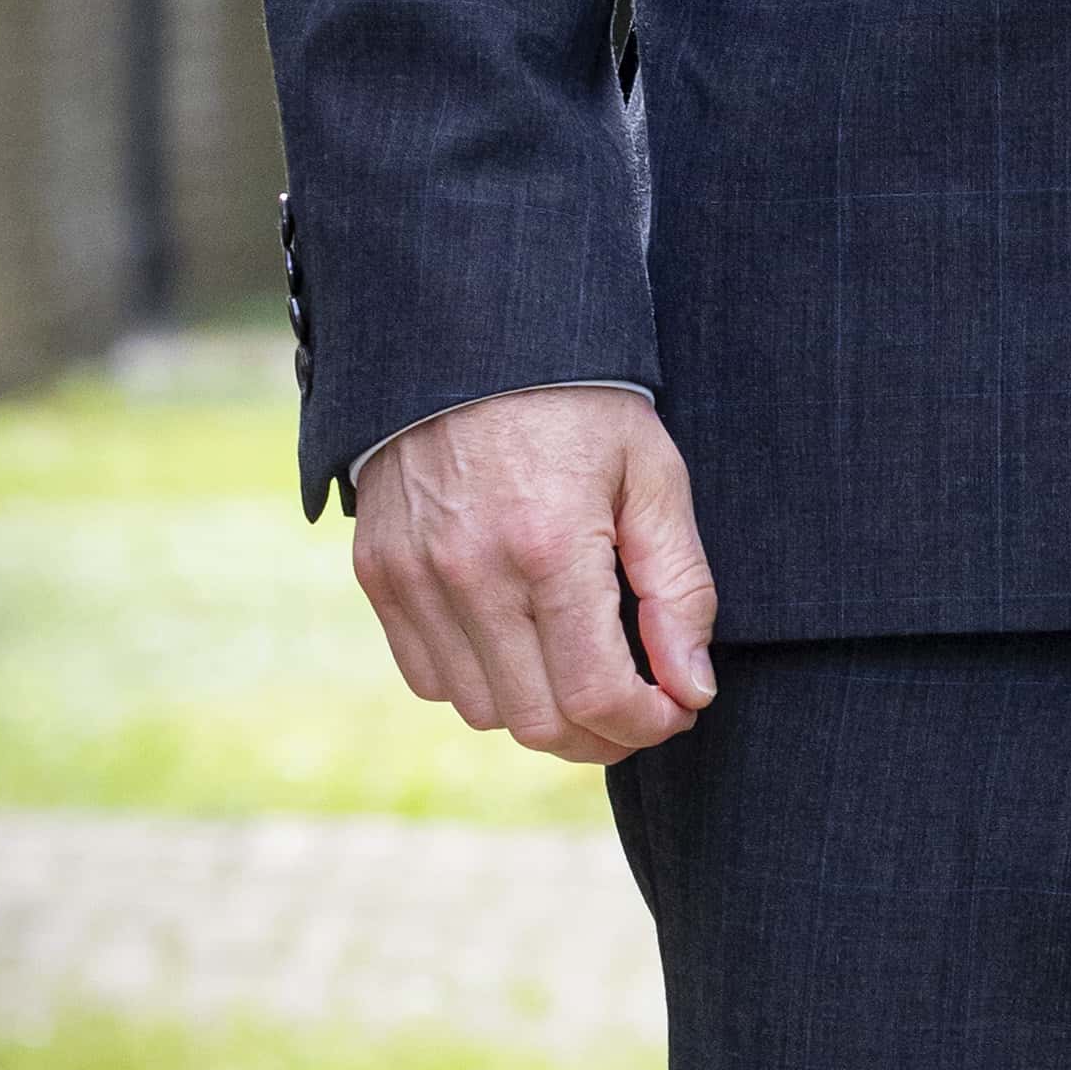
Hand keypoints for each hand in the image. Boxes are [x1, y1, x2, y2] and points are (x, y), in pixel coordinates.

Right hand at [352, 388, 716, 765]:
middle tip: (638, 707)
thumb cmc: (579, 403)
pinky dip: (479, 682)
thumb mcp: (653, 476)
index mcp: (549, 548)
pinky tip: (519, 644)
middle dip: (601, 735)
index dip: (648, 725)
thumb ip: (680, 589)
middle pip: (537, 723)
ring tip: (581, 672)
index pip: (597, 696)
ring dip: (539, 711)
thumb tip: (692, 689)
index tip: (677, 709)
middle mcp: (470, 574)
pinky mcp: (378, 574)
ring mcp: (412, 578)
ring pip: (480, 712)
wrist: (466, 334)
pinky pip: (428, 677)